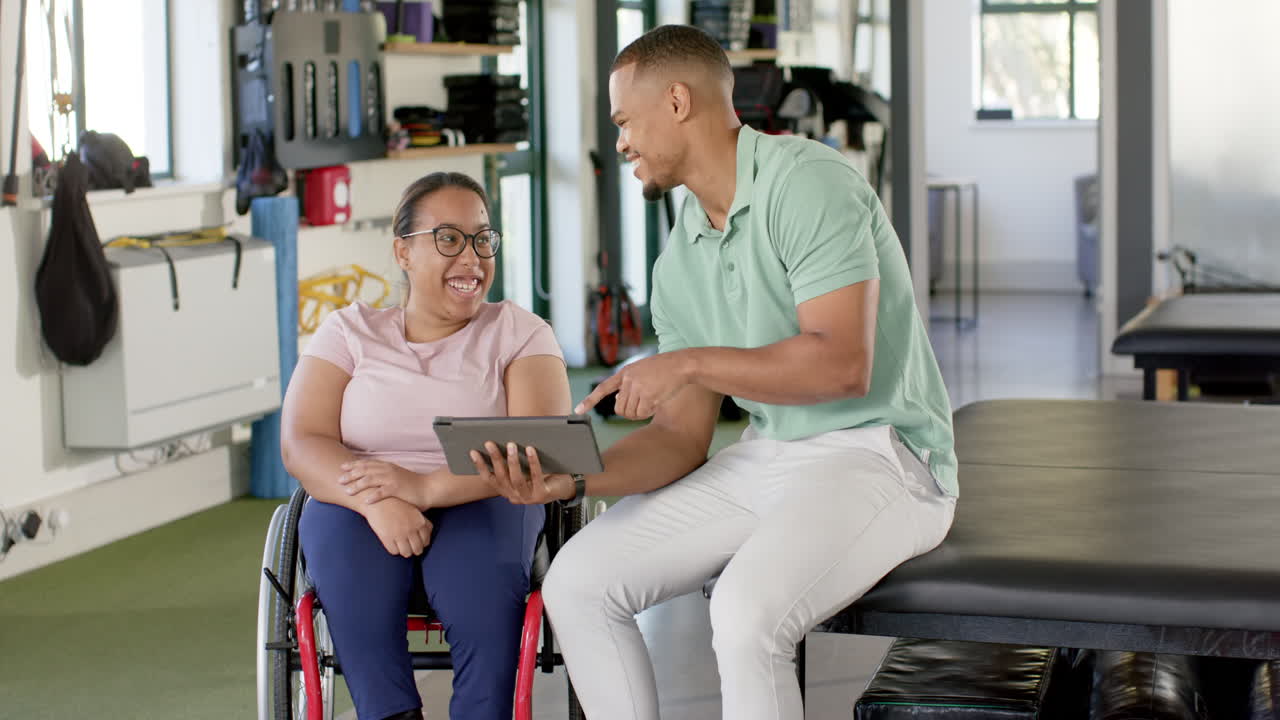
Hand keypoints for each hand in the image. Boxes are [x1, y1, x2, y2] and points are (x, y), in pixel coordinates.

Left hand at [338, 459, 429, 508]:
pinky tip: (365, 501)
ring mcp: (392, 479)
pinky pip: (382, 492)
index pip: (367, 464)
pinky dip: (373, 496)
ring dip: (357, 485)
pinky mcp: (398, 489)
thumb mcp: (396, 476)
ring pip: (370, 480)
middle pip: (365, 470)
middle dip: (351, 475)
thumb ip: (384, 476)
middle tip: (339, 480)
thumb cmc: (411, 485)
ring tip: (347, 491)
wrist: (428, 488)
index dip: (354, 465)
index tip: (342, 468)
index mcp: (387, 466)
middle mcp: (388, 470)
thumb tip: (371, 479)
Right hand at [362, 497, 432, 556]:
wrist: (379, 501)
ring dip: (404, 552)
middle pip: (417, 549)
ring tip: (401, 547)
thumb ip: (422, 522)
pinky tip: (392, 544)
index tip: (417, 544)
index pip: (426, 542)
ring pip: (406, 553)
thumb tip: (428, 535)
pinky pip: (394, 551)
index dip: (422, 545)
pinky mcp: (387, 537)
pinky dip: (394, 550)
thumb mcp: (413, 511)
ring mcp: (399, 534)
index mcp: (419, 523)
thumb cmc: (397, 505)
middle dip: (414, 550)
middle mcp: (411, 530)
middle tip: (410, 548)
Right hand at [472, 442, 573, 505]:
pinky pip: (535, 476)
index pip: (489, 479)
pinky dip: (532, 462)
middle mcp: (515, 497)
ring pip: (516, 479)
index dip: (480, 466)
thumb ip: (512, 462)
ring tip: (511, 444)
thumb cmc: (541, 475)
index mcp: (507, 491)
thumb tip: (502, 441)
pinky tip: (530, 449)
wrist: (564, 488)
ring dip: (512, 461)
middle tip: (490, 443)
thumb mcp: (524, 470)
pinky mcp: (542, 495)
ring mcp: (528, 498)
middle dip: (495, 459)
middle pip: (501, 477)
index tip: (473, 451)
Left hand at [576, 350, 694, 419]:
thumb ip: (628, 385)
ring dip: (640, 413)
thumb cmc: (664, 369)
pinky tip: (657, 403)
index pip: (603, 387)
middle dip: (630, 412)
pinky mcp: (648, 395)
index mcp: (625, 372)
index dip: (590, 400)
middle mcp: (628, 380)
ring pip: (630, 413)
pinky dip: (649, 413)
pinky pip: (642, 414)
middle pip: (619, 409)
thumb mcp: (642, 371)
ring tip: (651, 401)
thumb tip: (618, 404)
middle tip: (643, 406)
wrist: (682, 364)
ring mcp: (637, 387)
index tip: (578, 411)